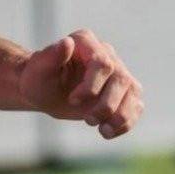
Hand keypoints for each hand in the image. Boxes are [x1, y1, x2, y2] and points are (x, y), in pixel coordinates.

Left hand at [19, 29, 143, 138]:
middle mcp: (106, 53)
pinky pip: (136, 106)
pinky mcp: (125, 92)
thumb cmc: (38, 79)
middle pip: (121, 79)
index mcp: (85, 41)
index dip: (91, 86)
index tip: (73, 100)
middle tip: (88, 120)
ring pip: (133, 92)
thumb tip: (67, 43)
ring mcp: (118, 72)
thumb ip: (50, 56)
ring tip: (103, 131)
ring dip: (121, 117)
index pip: (102, 63)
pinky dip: (126, 123)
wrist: (44, 93)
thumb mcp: (38, 70)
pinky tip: (108, 131)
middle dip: (106, 105)